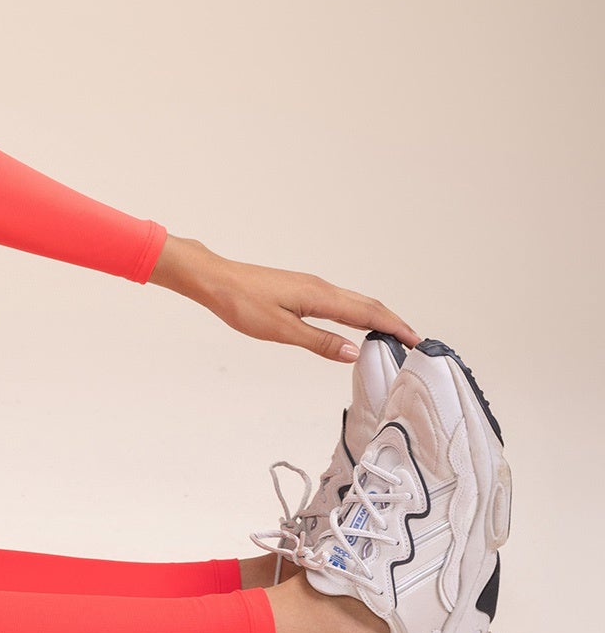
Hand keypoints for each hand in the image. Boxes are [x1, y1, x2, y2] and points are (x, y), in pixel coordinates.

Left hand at [149, 234, 420, 363]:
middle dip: (393, 322)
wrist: (216, 280)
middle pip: (367, 305)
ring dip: (377, 318)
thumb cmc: (242, 303)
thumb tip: (354, 351)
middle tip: (415, 341)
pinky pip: (340, 301)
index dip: (395, 326)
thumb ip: (320, 342)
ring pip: (355, 301)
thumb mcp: (282, 330)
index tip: (417, 340)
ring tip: (394, 335)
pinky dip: (358, 313)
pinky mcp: (301, 289)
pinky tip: (356, 324)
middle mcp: (321, 287)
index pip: (368, 313)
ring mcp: (312, 286)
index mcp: (321, 296)